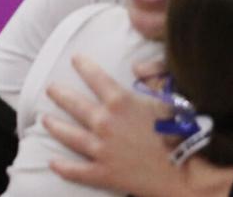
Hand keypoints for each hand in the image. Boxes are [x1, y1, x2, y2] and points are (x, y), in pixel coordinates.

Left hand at [43, 54, 186, 196]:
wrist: (188, 174)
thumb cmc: (183, 134)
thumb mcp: (170, 99)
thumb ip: (154, 79)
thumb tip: (137, 66)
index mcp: (120, 102)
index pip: (95, 77)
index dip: (83, 65)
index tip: (75, 59)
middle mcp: (104, 123)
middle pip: (74, 104)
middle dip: (59, 94)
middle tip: (50, 88)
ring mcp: (101, 149)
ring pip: (69, 135)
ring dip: (54, 126)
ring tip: (44, 119)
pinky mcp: (103, 173)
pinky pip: (76, 170)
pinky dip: (62, 166)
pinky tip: (52, 162)